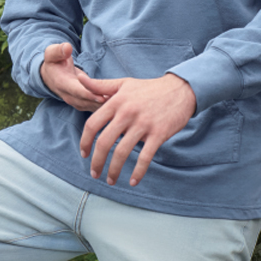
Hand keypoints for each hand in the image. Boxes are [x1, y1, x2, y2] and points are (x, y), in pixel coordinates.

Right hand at [40, 41, 114, 111]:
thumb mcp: (52, 53)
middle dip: (102, 102)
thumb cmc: (54, 62)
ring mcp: (76, 102)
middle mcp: (69, 96)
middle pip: (88, 102)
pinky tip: (119, 103)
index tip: (102, 95)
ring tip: (122, 102)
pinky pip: (96, 107)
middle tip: (119, 101)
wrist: (51, 76)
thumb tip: (67, 48)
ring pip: (93, 107)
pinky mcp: (83, 105)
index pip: (77, 91)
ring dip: (106, 106)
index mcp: (62, 83)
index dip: (89, 94)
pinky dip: (106, 107)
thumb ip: (59, 51)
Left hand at [79, 73, 196, 186]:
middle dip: (97, 162)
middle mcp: (127, 113)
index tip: (84, 154)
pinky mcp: (159, 133)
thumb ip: (100, 85)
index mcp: (117, 102)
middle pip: (104, 142)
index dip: (85, 141)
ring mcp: (143, 124)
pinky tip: (133, 181)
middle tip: (94, 173)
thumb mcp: (124, 84)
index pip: (92, 124)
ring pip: (122, 152)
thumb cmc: (149, 88)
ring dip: (114, 170)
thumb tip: (80, 79)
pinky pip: (145, 157)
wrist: (181, 90)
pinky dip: (138, 172)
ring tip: (110, 181)